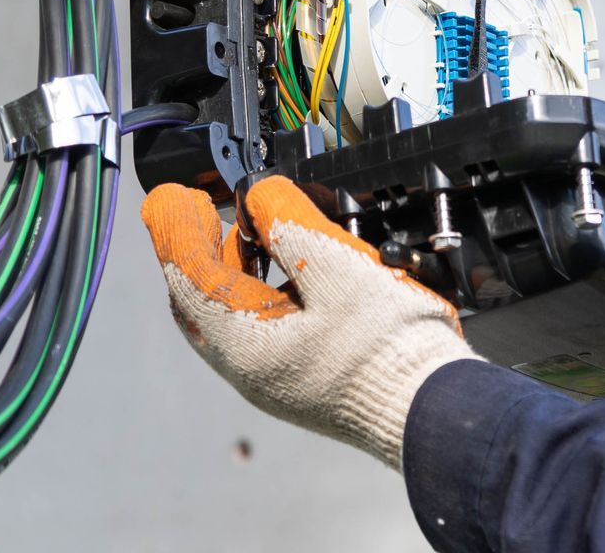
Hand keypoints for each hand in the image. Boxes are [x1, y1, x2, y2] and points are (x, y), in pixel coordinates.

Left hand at [142, 176, 474, 468]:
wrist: (434, 407)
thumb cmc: (389, 349)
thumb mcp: (337, 266)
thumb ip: (290, 223)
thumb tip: (260, 196)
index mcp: (246, 344)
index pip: (191, 279)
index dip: (176, 231)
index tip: (170, 197)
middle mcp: (252, 368)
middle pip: (205, 300)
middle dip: (198, 249)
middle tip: (194, 208)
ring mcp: (277, 377)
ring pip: (235, 313)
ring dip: (231, 267)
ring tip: (242, 228)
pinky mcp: (303, 376)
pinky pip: (264, 326)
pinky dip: (262, 288)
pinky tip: (286, 268)